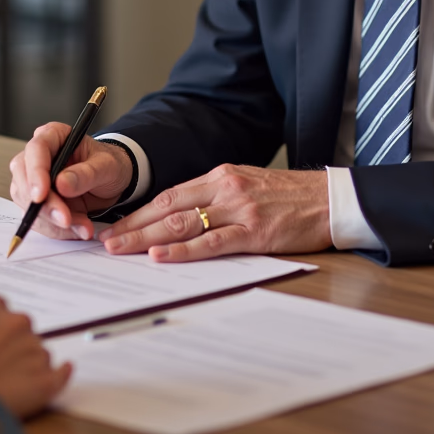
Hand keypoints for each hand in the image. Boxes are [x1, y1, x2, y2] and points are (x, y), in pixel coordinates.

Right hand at [0, 295, 71, 418]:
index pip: (1, 312)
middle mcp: (17, 322)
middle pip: (23, 331)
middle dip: (13, 347)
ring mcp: (33, 350)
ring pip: (38, 354)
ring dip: (28, 366)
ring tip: (7, 387)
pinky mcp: (44, 380)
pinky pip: (60, 374)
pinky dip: (62, 374)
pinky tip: (64, 371)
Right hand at [8, 123, 133, 240]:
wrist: (112, 183)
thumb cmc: (109, 165)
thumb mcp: (107, 166)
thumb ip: (86, 174)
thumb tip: (62, 183)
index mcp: (54, 136)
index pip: (36, 149)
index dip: (35, 173)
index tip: (41, 196)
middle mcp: (39, 156)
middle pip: (25, 179)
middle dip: (44, 205)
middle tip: (66, 220)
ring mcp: (34, 180)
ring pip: (28, 204)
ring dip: (52, 221)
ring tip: (83, 226)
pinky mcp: (37, 202)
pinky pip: (38, 220)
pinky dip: (57, 230)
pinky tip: (78, 229)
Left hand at [98, 165, 329, 260]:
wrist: (329, 199)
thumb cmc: (288, 198)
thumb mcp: (246, 185)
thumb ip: (216, 198)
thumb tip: (181, 218)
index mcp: (219, 176)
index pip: (168, 196)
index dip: (138, 212)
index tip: (115, 226)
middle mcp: (223, 188)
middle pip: (167, 209)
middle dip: (133, 226)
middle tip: (105, 243)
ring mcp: (238, 209)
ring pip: (182, 224)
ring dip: (146, 239)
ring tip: (120, 250)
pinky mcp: (254, 231)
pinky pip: (211, 242)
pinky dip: (183, 250)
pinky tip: (161, 257)